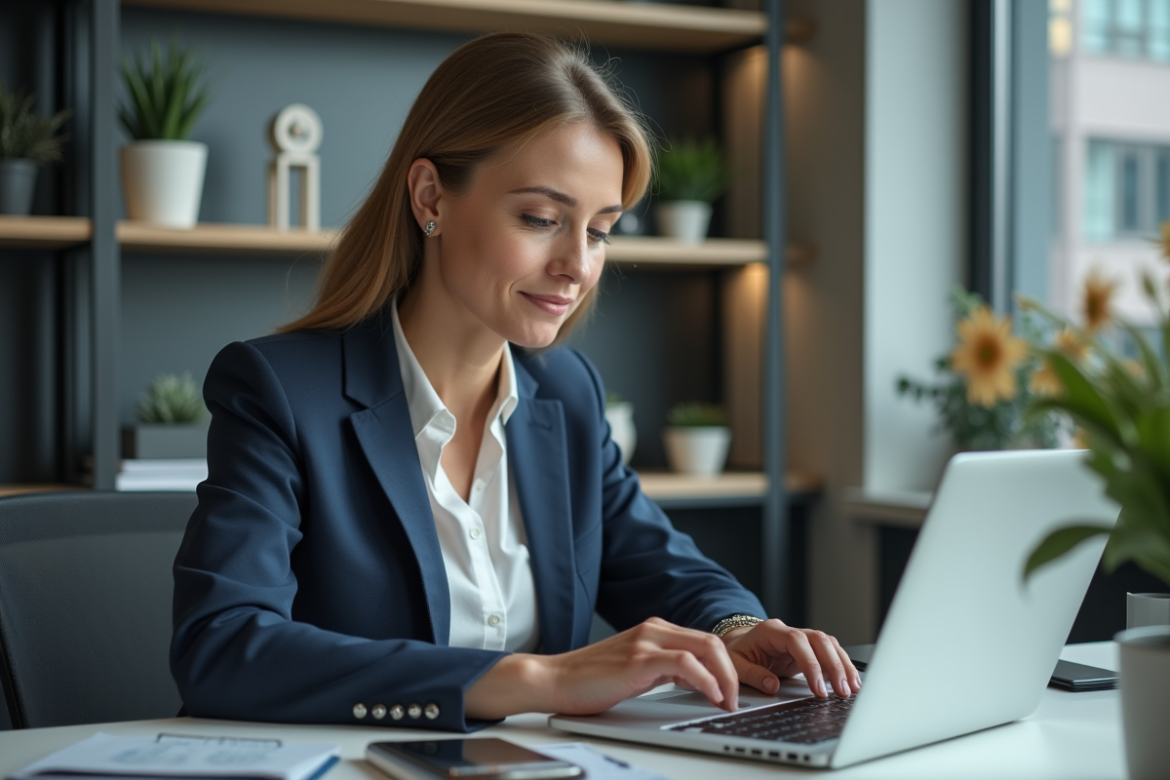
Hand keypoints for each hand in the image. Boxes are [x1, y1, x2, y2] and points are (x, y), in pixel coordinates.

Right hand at [465, 617, 739, 718]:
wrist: (553, 679)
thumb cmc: (589, 681)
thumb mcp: (636, 671)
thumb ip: (664, 669)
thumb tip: (697, 683)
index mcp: (655, 630)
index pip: (705, 641)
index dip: (727, 666)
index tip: (735, 691)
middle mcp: (654, 629)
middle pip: (713, 641)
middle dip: (734, 672)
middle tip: (738, 700)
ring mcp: (646, 641)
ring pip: (706, 647)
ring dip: (726, 677)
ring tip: (728, 702)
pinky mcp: (639, 658)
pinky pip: (686, 663)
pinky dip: (706, 679)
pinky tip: (712, 696)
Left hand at [720, 619, 860, 698]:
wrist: (738, 643)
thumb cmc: (736, 652)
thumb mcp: (736, 664)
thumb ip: (753, 675)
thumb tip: (772, 686)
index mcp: (770, 631)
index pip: (797, 641)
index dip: (811, 663)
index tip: (818, 688)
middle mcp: (788, 631)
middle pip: (819, 640)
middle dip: (834, 665)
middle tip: (842, 691)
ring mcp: (800, 638)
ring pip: (828, 644)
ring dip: (842, 665)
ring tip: (852, 688)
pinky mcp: (807, 648)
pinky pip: (829, 652)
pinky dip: (840, 664)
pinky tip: (849, 680)